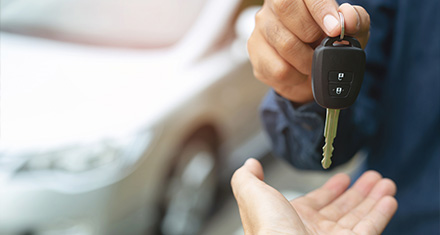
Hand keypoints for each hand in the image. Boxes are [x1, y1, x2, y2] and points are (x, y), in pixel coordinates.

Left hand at [231, 159, 397, 233]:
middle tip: (373, 176)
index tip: (344, 178)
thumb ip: (248, 178)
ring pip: (358, 217)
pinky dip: (380, 214)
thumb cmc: (269, 230)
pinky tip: (389, 199)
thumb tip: (251, 164)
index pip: (316, 202)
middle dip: (357, 192)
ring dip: (373, 199)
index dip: (330, 190)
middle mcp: (312, 231)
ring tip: (386, 182)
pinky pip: (369, 229)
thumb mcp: (252, 196)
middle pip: (341, 208)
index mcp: (291, 218)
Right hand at [248, 0, 369, 104]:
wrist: (310, 72)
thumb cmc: (328, 43)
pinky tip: (298, 72)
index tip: (335, 29)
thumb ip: (356, 20)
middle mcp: (274, 5)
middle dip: (311, 33)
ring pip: (284, 43)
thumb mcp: (351, 31)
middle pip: (285, 8)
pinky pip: (278, 69)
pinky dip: (296, 76)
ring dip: (306, 60)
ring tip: (312, 63)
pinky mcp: (255, 52)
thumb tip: (348, 17)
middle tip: (321, 46)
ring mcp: (261, 27)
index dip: (321, 10)